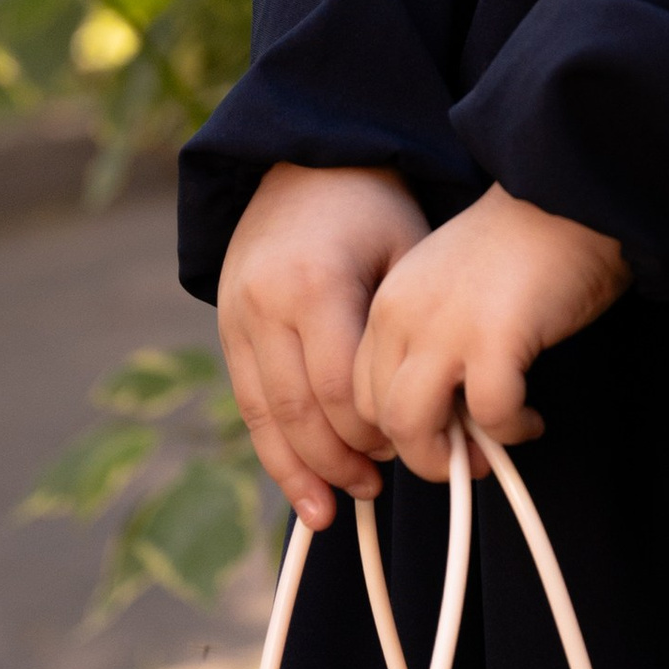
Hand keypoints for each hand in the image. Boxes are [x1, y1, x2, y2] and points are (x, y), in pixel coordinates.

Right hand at [217, 162, 432, 529]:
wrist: (304, 159)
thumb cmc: (373, 207)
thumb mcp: (405, 252)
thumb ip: (409, 330)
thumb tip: (443, 412)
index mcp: (314, 285)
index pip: (340, 387)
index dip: (375, 429)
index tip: (411, 445)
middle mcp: (264, 306)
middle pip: (300, 411)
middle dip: (341, 459)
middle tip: (379, 486)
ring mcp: (236, 318)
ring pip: (266, 417)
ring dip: (303, 470)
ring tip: (334, 509)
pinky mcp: (225, 328)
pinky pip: (248, 404)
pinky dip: (273, 452)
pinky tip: (301, 490)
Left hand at [354, 187, 630, 475]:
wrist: (567, 195)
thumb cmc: (522, 246)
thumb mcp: (451, 292)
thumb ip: (434, 344)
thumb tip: (446, 420)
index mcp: (388, 302)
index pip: (356, 391)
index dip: (391, 430)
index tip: (433, 439)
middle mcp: (402, 316)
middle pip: (376, 416)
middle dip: (419, 453)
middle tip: (465, 458)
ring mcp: (445, 328)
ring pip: (411, 427)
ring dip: (448, 457)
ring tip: (491, 449)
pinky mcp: (495, 339)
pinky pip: (488, 415)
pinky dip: (509, 431)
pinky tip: (531, 419)